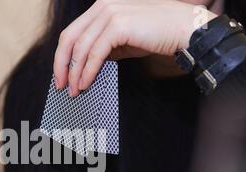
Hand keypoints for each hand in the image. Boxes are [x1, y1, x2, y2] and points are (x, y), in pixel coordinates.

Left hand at [53, 0, 217, 95]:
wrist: (184, 30)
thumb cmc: (156, 35)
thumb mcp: (122, 41)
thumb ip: (103, 48)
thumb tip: (84, 66)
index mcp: (101, 7)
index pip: (71, 32)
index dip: (63, 56)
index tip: (61, 76)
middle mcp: (102, 6)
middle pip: (69, 38)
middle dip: (61, 65)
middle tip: (61, 86)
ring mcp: (110, 13)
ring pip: (81, 47)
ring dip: (75, 73)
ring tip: (75, 90)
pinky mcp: (119, 25)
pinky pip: (95, 53)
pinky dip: (88, 71)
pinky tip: (86, 83)